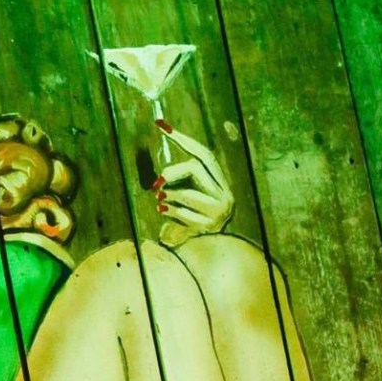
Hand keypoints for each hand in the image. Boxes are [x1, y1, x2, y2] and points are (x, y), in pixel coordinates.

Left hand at [152, 127, 234, 246]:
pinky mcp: (207, 227)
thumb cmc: (192, 219)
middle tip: (156, 182)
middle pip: (196, 167)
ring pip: (188, 192)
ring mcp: (218, 212)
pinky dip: (169, 211)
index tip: (161, 126)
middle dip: (172, 172)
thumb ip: (182, 179)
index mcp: (221, 183)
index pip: (204, 155)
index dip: (183, 139)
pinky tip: (161, 211)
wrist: (207, 254)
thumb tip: (160, 156)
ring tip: (158, 198)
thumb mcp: (190, 195)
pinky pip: (183, 213)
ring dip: (169, 195)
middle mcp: (225, 195)